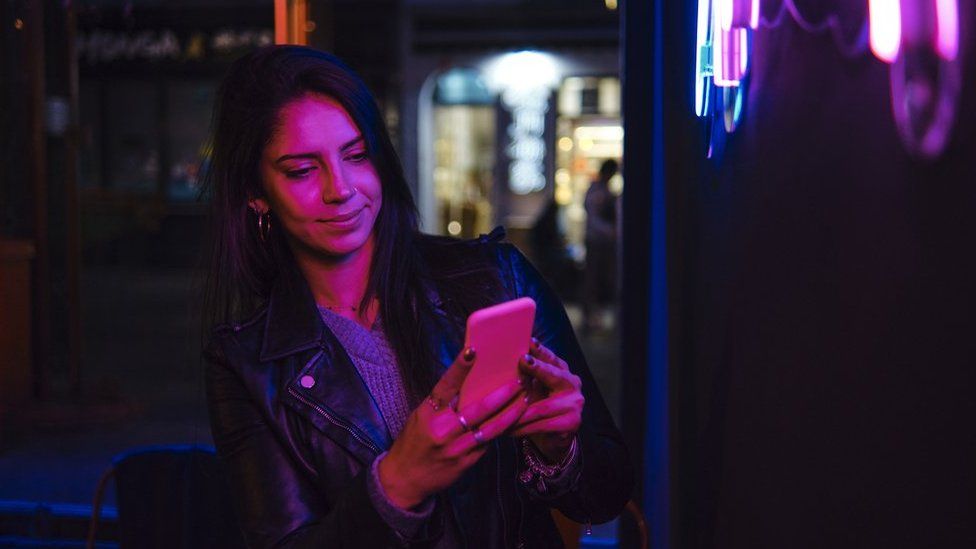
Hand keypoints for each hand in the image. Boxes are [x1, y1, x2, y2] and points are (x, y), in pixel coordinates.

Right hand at [378, 347, 529, 508]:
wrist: (404, 479)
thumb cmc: (413, 442)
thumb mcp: (421, 417)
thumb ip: (443, 403)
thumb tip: (469, 383)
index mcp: (428, 414)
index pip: (445, 386)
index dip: (459, 368)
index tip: (472, 351)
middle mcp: (442, 430)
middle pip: (478, 408)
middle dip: (502, 393)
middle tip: (519, 379)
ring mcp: (456, 448)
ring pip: (491, 428)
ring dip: (511, 412)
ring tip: (525, 398)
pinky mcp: (466, 463)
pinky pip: (488, 443)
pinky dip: (500, 430)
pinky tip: (514, 419)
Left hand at [512, 339, 583, 462]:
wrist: (551, 438)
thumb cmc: (536, 407)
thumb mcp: (530, 389)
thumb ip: (523, 376)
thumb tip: (498, 361)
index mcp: (561, 370)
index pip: (550, 358)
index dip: (540, 350)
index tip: (530, 341)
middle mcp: (572, 383)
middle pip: (553, 374)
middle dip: (537, 368)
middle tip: (523, 360)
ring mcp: (575, 403)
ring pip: (543, 406)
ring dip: (520, 410)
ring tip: (501, 409)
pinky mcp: (572, 422)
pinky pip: (543, 424)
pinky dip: (524, 428)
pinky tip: (509, 430)